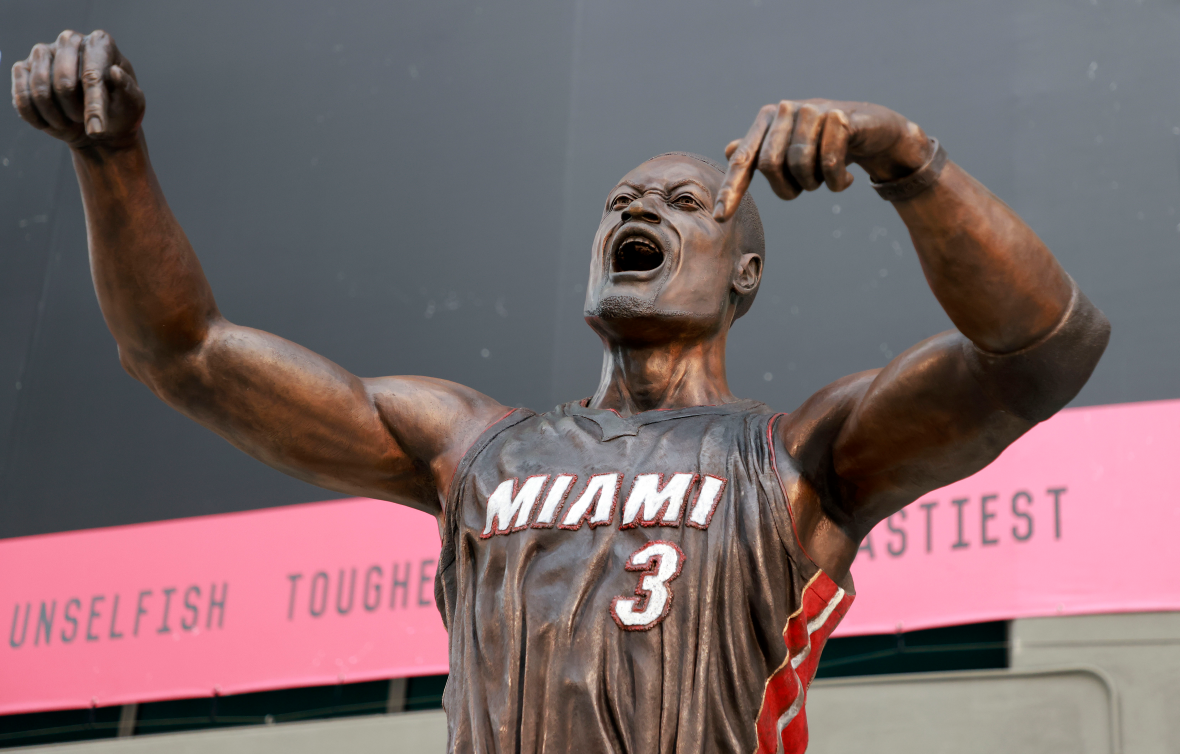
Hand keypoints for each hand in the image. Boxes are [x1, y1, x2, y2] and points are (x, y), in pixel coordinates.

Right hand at [11, 30, 144, 150]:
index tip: (97, 131)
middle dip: (75, 112)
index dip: (94, 106)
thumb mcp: (132, 104)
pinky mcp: (24, 68)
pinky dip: (37, 118)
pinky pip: (21, 97)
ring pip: (40, 90)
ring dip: (56, 117)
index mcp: (100, 44)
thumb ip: (127, 89)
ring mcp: (44, 52)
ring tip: (71, 123)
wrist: (98, 124)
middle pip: (63, 82)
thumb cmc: (120, 110)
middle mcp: (70, 40)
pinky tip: (52, 124)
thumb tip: (114, 72)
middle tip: (87, 125)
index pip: (92, 75)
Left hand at [714, 99, 930, 220]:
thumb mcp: (793, 147)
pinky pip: (829, 162)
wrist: (873, 129)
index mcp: (767, 119)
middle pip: (771, 165)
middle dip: (789, 188)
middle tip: (807, 188)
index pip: (744, 160)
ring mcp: (813, 110)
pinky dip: (836, 181)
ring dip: (815, 184)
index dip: (731, 189)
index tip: (720, 217)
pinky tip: (845, 180)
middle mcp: (786, 110)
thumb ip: (762, 150)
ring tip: (827, 179)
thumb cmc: (825, 142)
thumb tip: (729, 150)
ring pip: (800, 165)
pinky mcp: (841, 116)